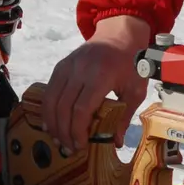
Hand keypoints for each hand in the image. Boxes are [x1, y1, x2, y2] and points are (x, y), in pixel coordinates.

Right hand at [44, 15, 152, 154]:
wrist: (120, 36)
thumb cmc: (131, 64)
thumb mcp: (136, 90)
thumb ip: (125, 116)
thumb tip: (115, 142)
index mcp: (101, 75)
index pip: (82, 108)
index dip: (77, 130)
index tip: (80, 146)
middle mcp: (80, 70)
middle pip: (64, 107)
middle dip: (63, 131)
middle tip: (68, 148)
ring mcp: (68, 66)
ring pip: (52, 99)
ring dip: (52, 123)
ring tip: (58, 140)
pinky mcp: (61, 66)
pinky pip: (49, 90)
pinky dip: (47, 109)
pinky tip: (51, 123)